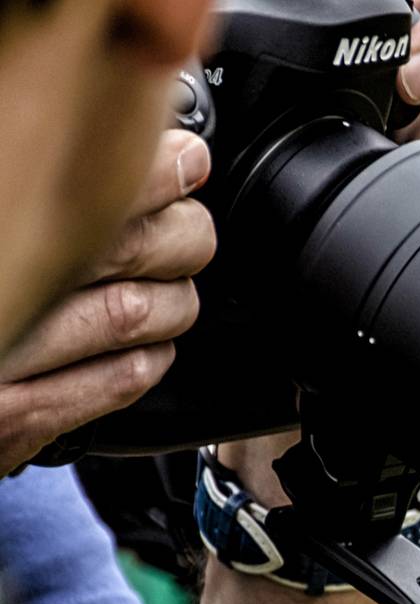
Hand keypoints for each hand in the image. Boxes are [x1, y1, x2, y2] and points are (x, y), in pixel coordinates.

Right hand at [0, 131, 212, 475]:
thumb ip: (27, 199)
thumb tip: (126, 157)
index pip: (84, 187)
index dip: (150, 169)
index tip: (185, 161)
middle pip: (123, 246)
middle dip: (182, 234)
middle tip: (191, 229)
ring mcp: (0, 358)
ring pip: (133, 314)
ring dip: (175, 299)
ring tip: (175, 289)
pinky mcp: (14, 420)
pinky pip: (114, 382)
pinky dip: (148, 359)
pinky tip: (150, 347)